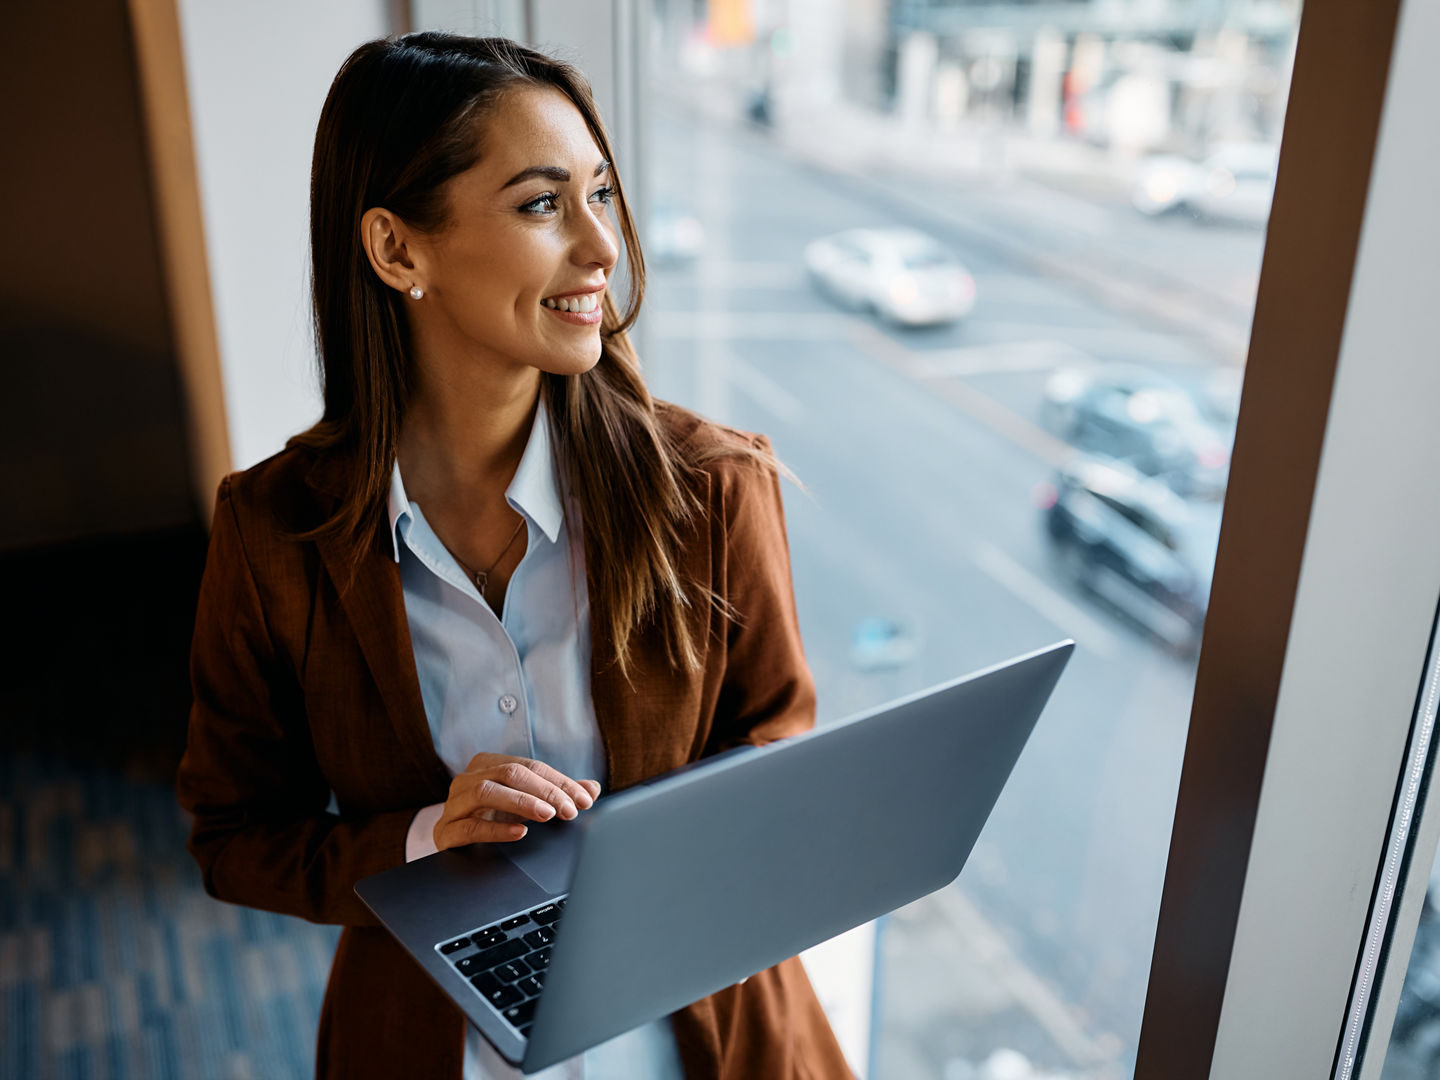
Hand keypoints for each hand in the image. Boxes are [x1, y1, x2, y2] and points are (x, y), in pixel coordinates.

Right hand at [433, 753, 601, 851]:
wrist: (452, 843)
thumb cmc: (491, 818)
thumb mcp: (526, 803)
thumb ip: (557, 795)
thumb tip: (592, 788)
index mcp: (487, 765)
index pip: (530, 767)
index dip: (560, 782)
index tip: (585, 799)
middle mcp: (468, 779)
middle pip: (510, 773)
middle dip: (546, 790)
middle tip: (571, 810)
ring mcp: (453, 804)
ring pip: (485, 792)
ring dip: (521, 802)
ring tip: (548, 815)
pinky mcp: (445, 831)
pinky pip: (470, 826)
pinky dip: (497, 829)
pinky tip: (520, 832)